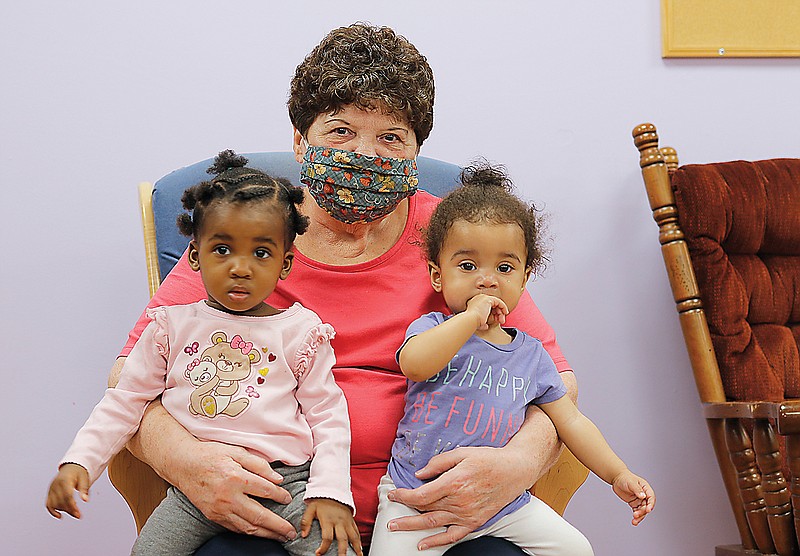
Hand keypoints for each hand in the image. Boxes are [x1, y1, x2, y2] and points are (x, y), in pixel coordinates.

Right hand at [46, 463, 89, 519]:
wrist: (71, 466)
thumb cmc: (79, 472)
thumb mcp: (84, 479)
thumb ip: (84, 489)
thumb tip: (86, 500)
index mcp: (65, 480)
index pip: (67, 496)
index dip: (72, 506)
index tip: (78, 514)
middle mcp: (56, 484)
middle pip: (60, 501)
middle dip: (69, 510)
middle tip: (78, 515)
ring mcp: (51, 488)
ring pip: (54, 504)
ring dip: (63, 510)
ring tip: (73, 511)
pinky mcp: (49, 492)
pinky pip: (48, 503)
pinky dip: (52, 511)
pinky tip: (59, 516)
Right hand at [172, 440, 296, 539]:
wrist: (183, 464)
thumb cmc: (210, 455)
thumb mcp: (236, 451)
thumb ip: (258, 464)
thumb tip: (277, 478)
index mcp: (236, 478)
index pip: (265, 490)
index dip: (280, 495)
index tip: (288, 498)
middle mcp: (228, 497)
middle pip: (259, 516)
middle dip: (278, 526)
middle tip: (292, 531)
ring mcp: (220, 510)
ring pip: (248, 527)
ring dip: (267, 534)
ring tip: (281, 536)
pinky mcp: (213, 516)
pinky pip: (235, 528)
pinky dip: (249, 533)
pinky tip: (259, 533)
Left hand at [301, 498, 361, 555]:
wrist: (333, 490)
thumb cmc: (321, 501)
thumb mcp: (310, 509)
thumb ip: (306, 522)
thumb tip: (303, 535)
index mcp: (328, 520)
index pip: (327, 537)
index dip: (323, 547)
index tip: (319, 554)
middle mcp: (339, 522)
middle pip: (343, 539)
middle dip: (343, 551)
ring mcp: (347, 521)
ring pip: (353, 536)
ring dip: (356, 547)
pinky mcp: (351, 520)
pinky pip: (357, 532)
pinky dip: (359, 541)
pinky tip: (360, 548)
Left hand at [387, 446, 529, 549]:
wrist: (514, 471)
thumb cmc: (488, 459)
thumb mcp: (462, 452)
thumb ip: (438, 463)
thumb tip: (419, 474)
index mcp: (454, 482)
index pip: (421, 495)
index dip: (404, 496)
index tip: (394, 493)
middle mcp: (459, 501)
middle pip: (424, 509)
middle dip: (404, 509)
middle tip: (389, 511)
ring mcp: (466, 514)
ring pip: (433, 523)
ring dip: (412, 526)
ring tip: (395, 527)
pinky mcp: (474, 522)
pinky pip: (452, 536)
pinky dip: (436, 542)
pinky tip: (422, 544)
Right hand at [465, 294, 507, 330]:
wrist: (471, 320)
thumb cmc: (473, 322)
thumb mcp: (479, 322)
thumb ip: (483, 323)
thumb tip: (486, 326)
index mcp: (475, 303)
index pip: (487, 306)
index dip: (493, 314)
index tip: (496, 320)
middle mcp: (478, 298)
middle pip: (492, 304)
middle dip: (498, 313)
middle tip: (501, 321)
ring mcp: (483, 298)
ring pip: (496, 303)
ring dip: (501, 312)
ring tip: (502, 320)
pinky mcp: (488, 299)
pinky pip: (499, 302)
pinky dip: (503, 307)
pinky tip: (505, 313)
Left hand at [611, 470, 654, 525]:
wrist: (617, 479)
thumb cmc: (625, 478)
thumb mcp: (631, 483)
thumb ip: (637, 489)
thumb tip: (643, 496)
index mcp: (646, 488)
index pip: (651, 497)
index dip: (651, 504)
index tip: (648, 510)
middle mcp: (644, 495)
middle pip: (647, 506)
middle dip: (642, 512)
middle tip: (636, 515)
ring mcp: (639, 500)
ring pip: (642, 511)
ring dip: (640, 516)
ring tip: (634, 521)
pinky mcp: (634, 504)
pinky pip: (637, 511)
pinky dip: (636, 517)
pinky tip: (634, 522)